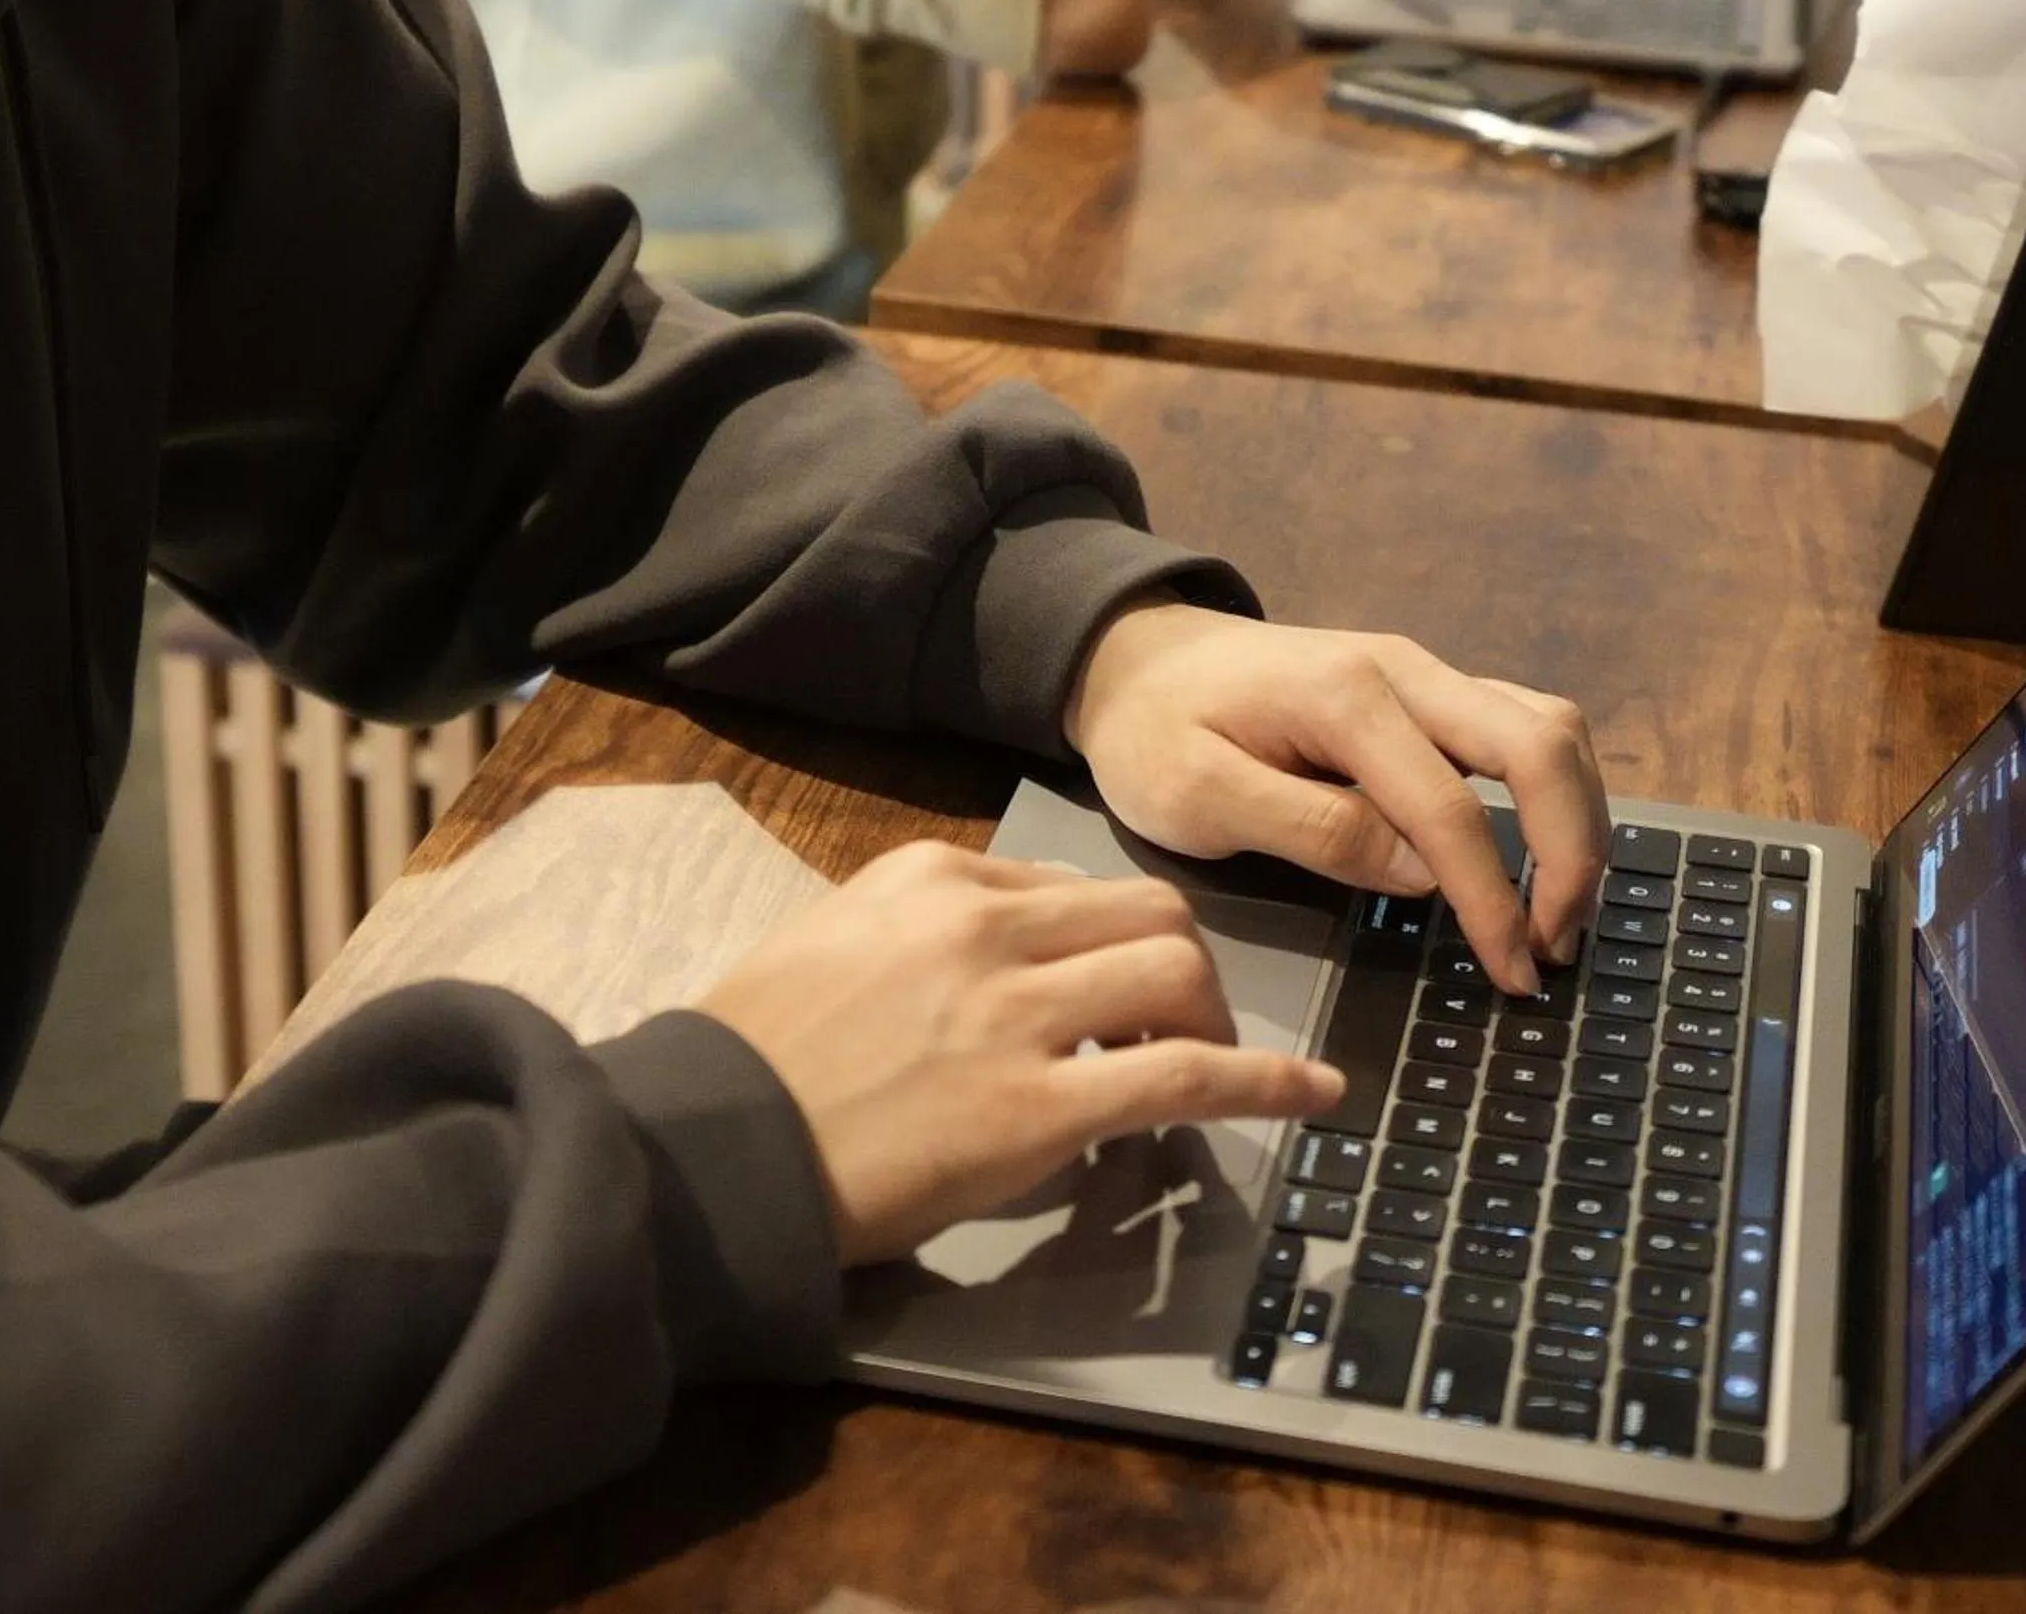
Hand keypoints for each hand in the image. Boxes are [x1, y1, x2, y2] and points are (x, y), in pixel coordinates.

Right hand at [697, 841, 1341, 1264]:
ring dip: (1214, 1020)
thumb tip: (1015, 961)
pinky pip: (1189, 1077)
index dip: (1109, 943)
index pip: (1073, 886)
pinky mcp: (1040, 1108)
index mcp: (935, 879)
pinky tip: (1312, 1094)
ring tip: (1205, 1067)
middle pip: (1150, 914)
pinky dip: (1267, 1081)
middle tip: (1174, 1028)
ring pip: (1178, 974)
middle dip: (1182, 969)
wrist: (713, 1145)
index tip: (1114, 990)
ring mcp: (1016, 1014)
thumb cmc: (758, 1057)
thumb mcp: (835, 945)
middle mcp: (986, 927)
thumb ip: (926, 933)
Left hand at [1063, 600, 1606, 991]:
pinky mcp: (1429, 691)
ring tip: (1563, 914)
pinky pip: (1522, 729)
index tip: (1513, 972)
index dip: (1494, 900)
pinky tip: (1544, 858)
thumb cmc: (1152, 732)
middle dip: (1571, 854)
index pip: (1452, 810)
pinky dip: (1553, 795)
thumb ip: (1312, 831)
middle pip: (1540, 746)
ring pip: (1548, 728)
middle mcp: (1406, 670)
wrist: (1134, 657)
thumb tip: (1424, 877)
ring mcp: (1425, 674)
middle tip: (1557, 947)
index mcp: (1346, 698)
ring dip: (1577, 821)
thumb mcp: (1197, 796)